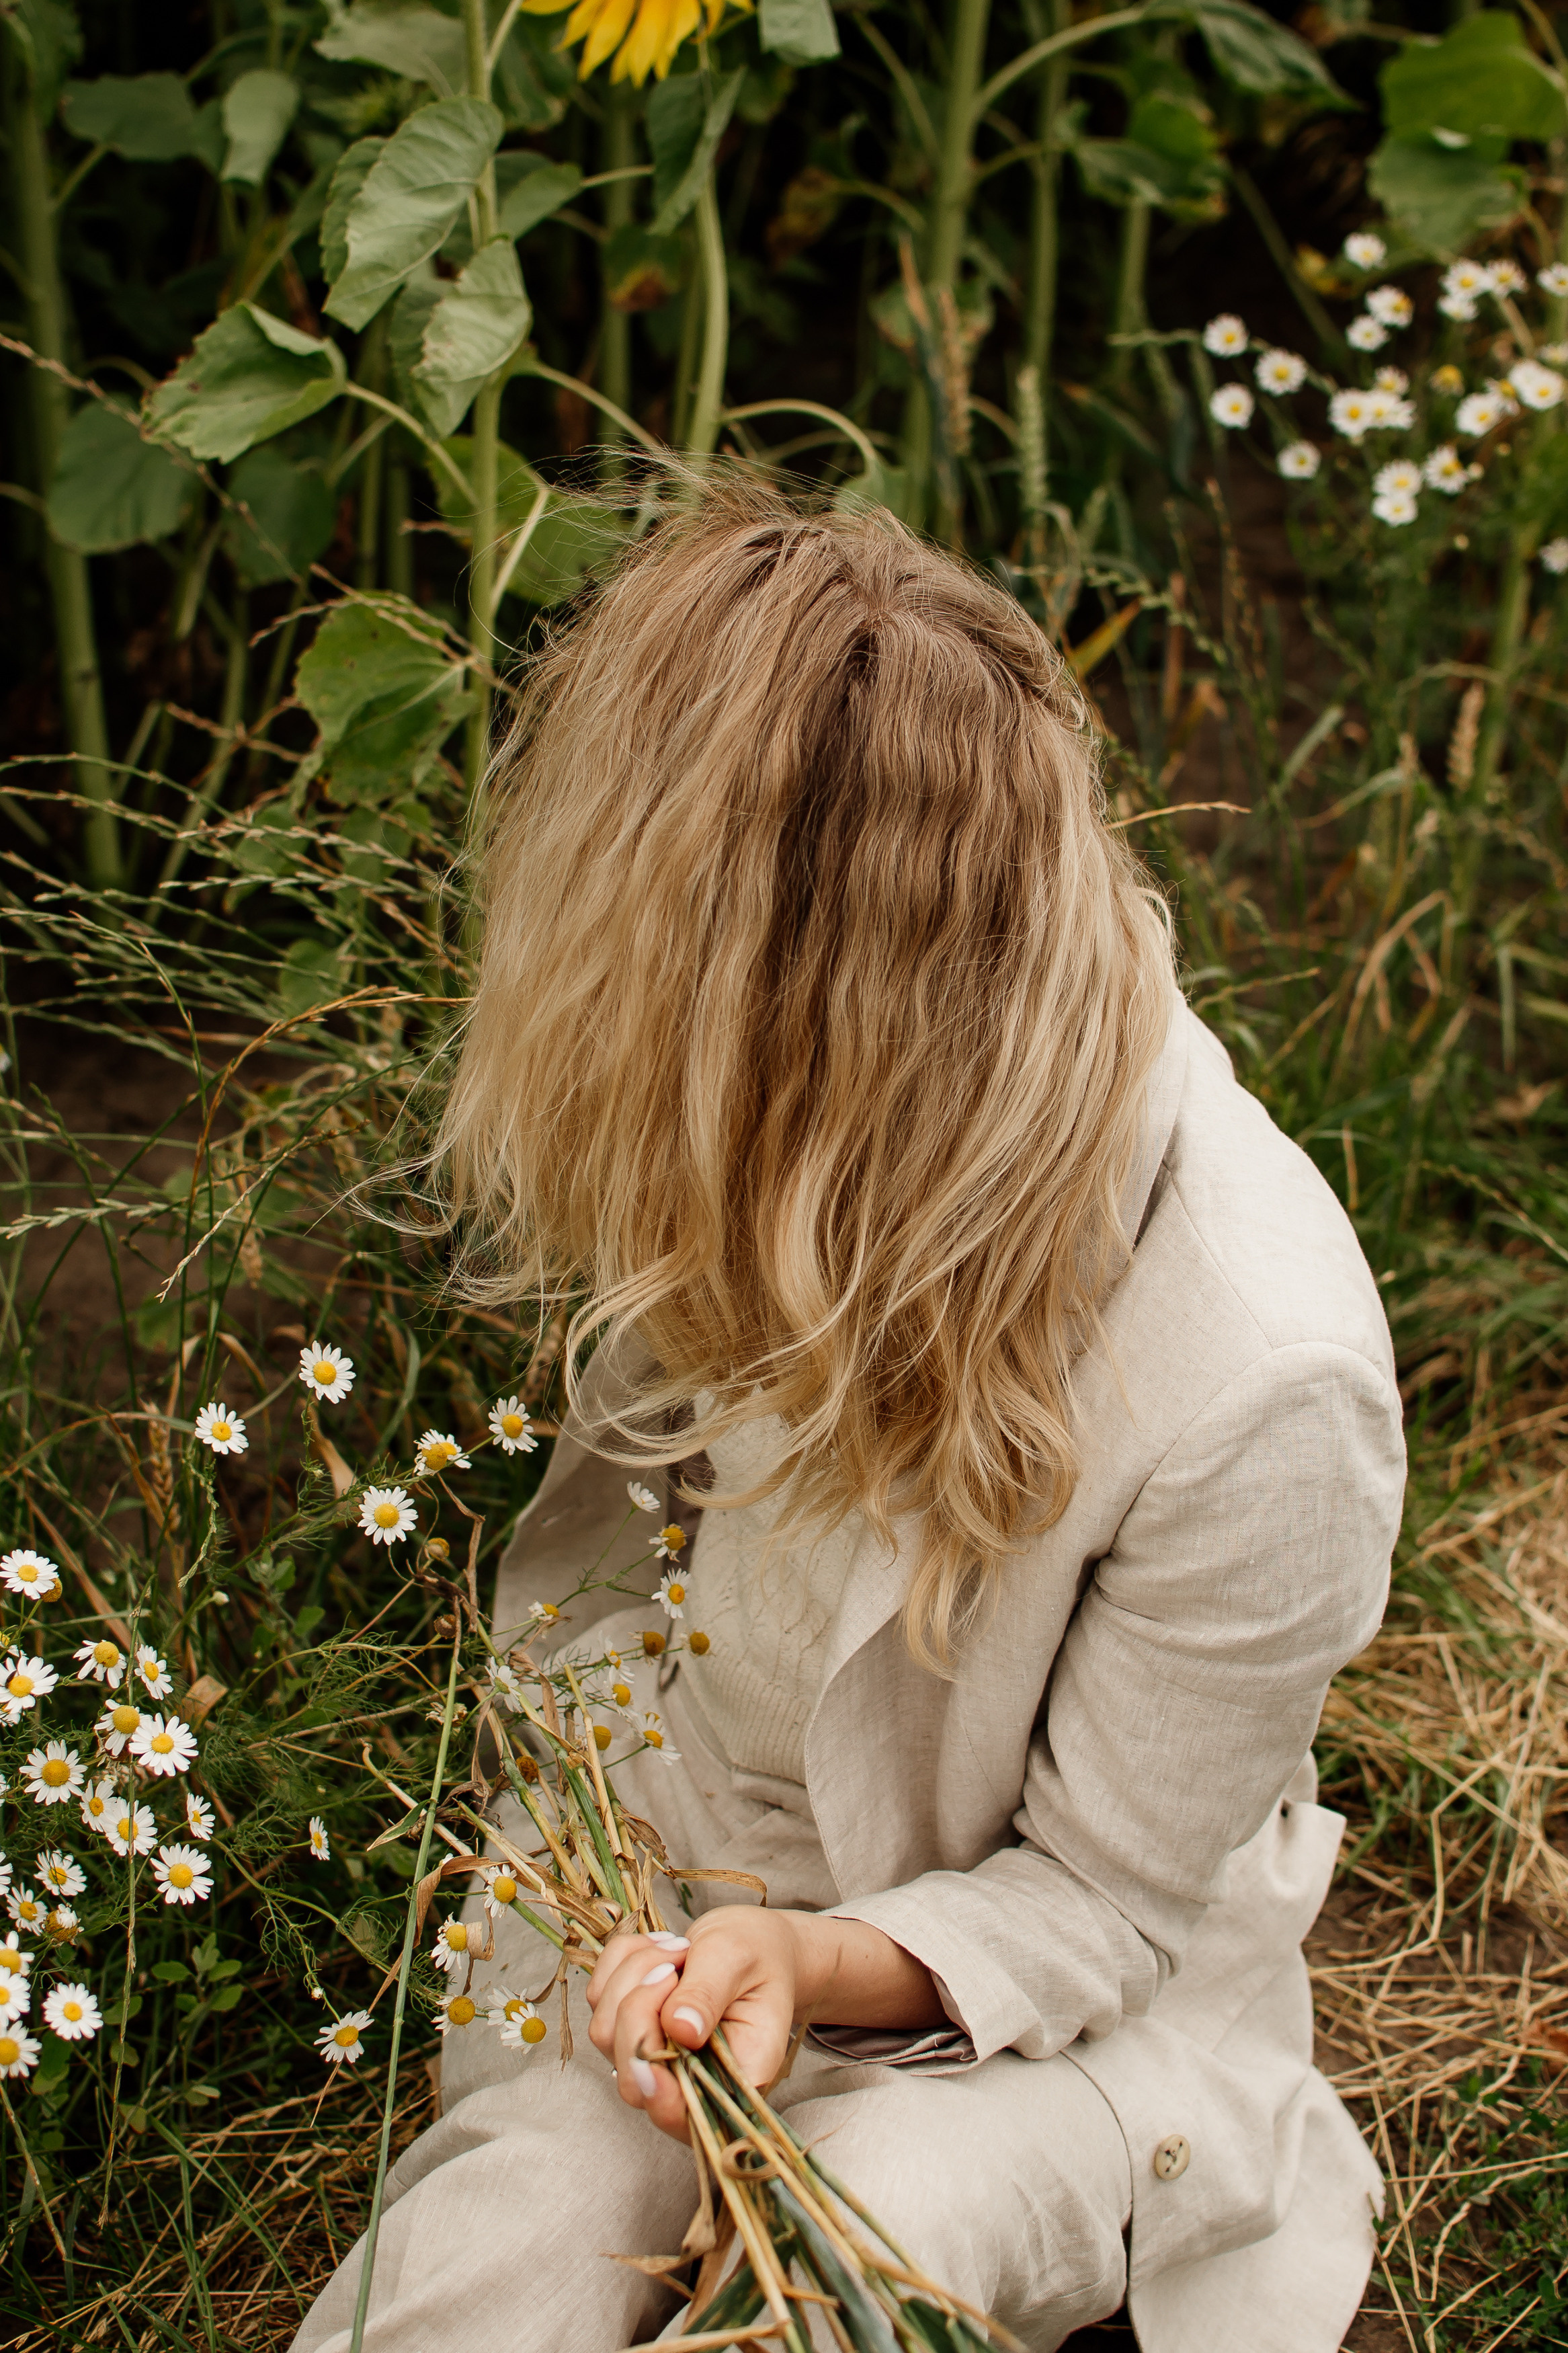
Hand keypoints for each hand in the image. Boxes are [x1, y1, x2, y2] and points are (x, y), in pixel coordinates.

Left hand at [585, 1908, 943, 2140]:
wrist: (764, 1950)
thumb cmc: (763, 1954)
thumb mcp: (742, 1955)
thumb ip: (709, 1990)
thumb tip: (679, 2030)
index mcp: (735, 2078)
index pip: (687, 2116)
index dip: (660, 2093)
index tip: (653, 2057)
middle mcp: (693, 2082)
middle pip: (635, 2066)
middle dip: (637, 2006)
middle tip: (670, 1960)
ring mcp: (660, 2061)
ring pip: (611, 2032)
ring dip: (627, 1979)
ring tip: (671, 1953)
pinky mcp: (636, 2036)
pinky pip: (604, 2003)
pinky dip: (619, 1968)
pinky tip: (655, 1954)